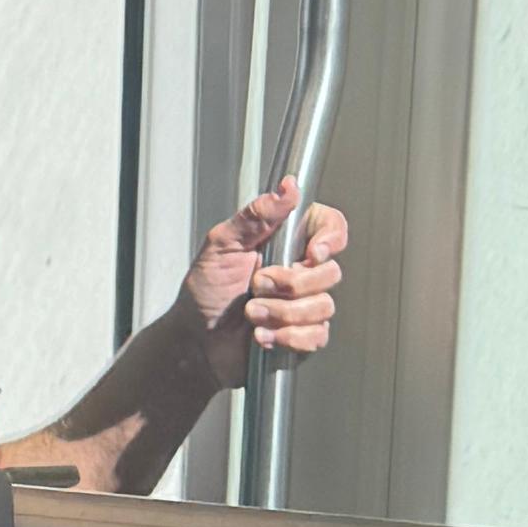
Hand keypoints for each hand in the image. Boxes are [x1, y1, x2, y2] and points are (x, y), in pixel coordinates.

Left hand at [180, 184, 346, 375]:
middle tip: (256, 285)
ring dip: (281, 313)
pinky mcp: (304, 334)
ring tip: (251, 313)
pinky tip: (262, 334)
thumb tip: (286, 187)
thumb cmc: (206, 290)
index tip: (312, 252)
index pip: (329, 227)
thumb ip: (256, 216)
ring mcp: (305, 304)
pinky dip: (286, 337)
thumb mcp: (222, 245)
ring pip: (323, 306)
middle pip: (330, 272)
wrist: (196, 339)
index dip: (330, 238)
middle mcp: (300, 270)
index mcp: (285, 242)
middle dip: (289, 284)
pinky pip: (317, 335)